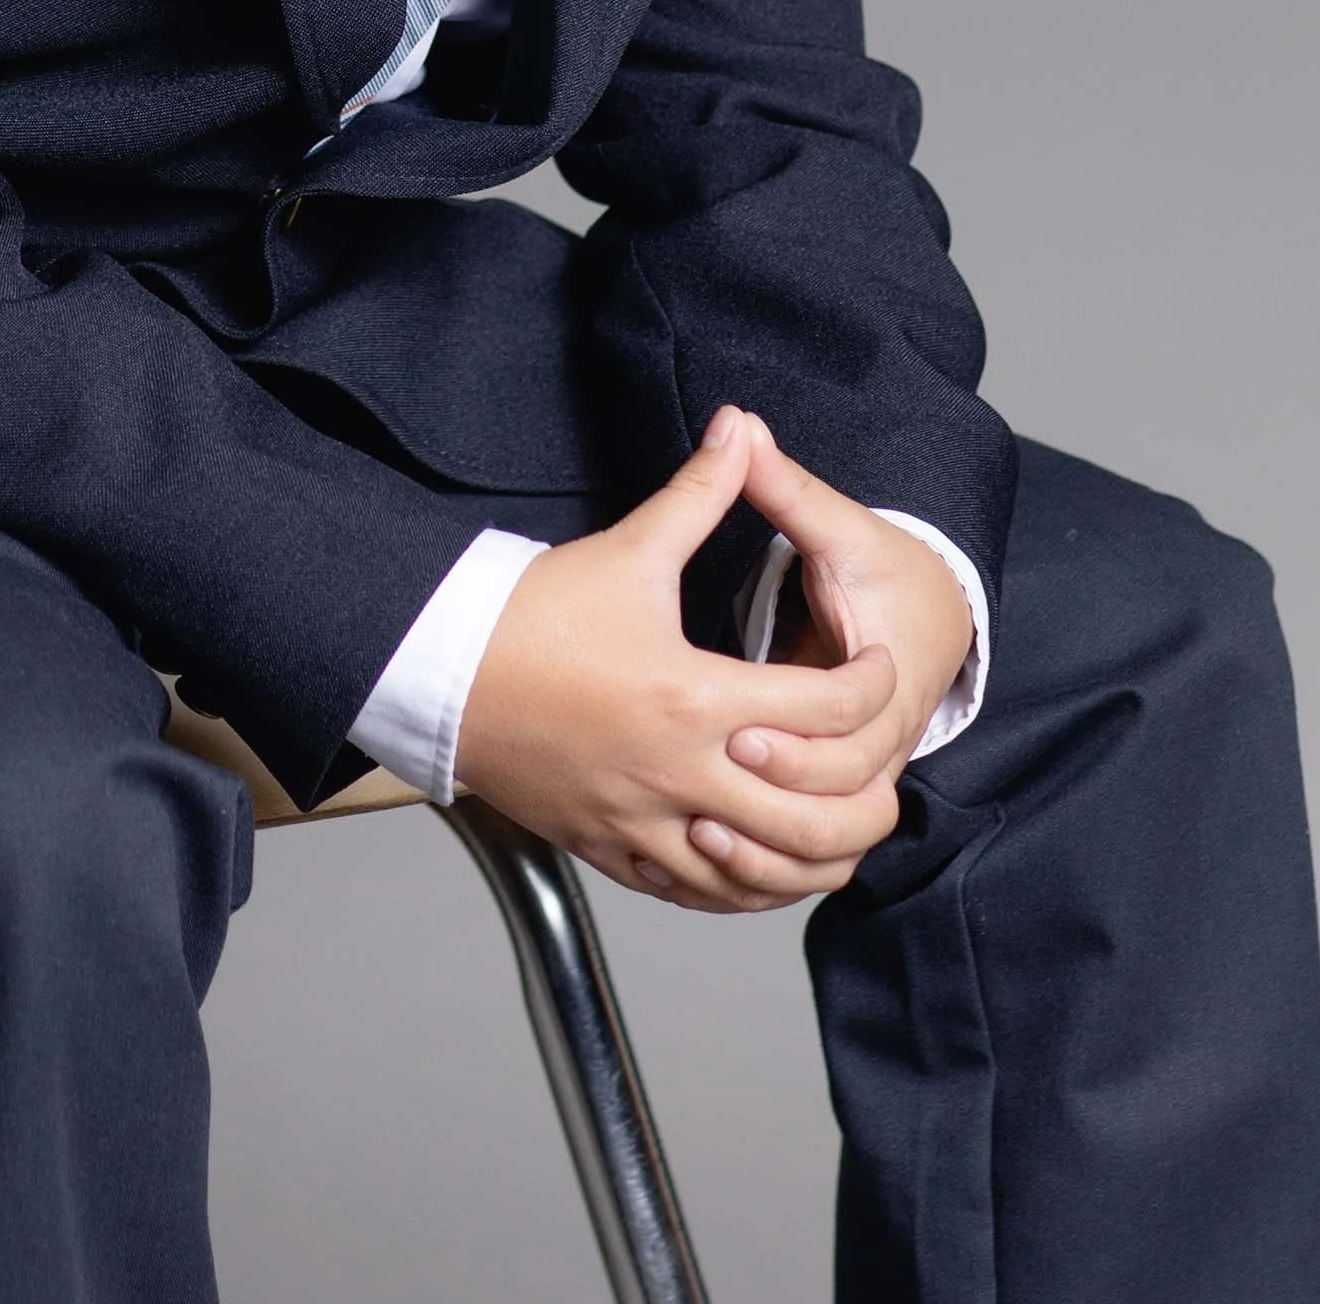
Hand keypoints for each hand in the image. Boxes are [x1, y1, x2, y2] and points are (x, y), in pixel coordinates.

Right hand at [454, 408, 906, 910]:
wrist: (442, 672)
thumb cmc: (533, 614)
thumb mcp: (628, 549)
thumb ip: (699, 493)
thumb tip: (740, 426)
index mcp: (694, 698)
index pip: (825, 709)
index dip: (869, 683)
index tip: (874, 667)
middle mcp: (678, 773)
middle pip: (813, 817)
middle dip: (867, 794)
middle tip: (878, 758)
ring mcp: (643, 822)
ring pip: (760, 874)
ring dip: (809, 855)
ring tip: (833, 820)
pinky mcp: (611, 848)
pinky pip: (696, 893)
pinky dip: (739, 884)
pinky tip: (755, 857)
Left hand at [706, 419, 975, 898]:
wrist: (934, 614)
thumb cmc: (886, 571)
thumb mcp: (839, 528)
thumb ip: (786, 486)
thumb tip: (739, 424)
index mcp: (888, 680)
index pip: (853, 736)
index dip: (796, 740)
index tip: (738, 722)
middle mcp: (882, 741)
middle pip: (840, 805)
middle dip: (778, 797)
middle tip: (710, 779)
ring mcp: (863, 776)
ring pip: (828, 847)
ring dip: (771, 850)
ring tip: (700, 833)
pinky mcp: (838, 795)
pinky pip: (809, 853)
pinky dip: (768, 865)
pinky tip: (707, 855)